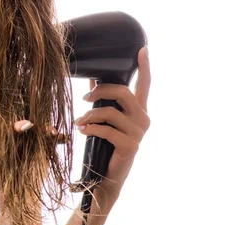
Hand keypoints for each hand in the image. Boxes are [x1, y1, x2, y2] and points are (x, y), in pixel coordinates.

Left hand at [14, 46, 150, 196]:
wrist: (108, 175)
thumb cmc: (106, 143)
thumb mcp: (106, 118)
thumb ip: (103, 99)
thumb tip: (93, 77)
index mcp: (139, 109)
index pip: (145, 84)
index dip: (145, 66)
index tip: (142, 49)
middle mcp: (143, 118)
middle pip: (123, 92)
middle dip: (100, 91)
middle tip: (84, 97)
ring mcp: (138, 132)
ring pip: (110, 112)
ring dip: (89, 115)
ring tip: (79, 121)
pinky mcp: (130, 145)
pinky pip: (105, 129)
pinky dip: (90, 128)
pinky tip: (82, 130)